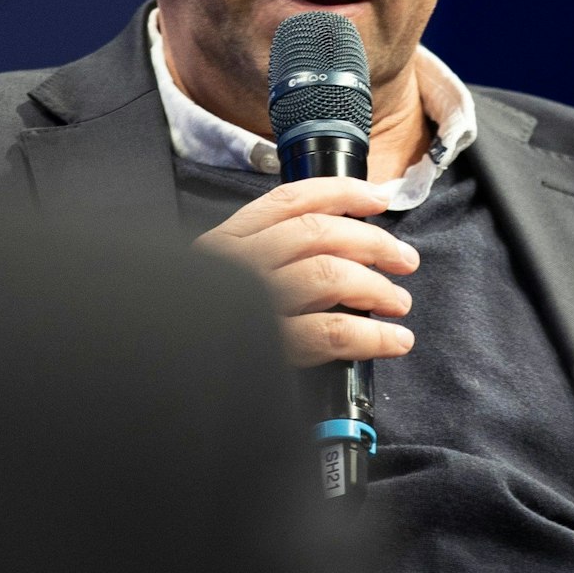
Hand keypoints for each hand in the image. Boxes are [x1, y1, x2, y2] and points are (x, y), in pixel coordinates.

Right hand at [195, 177, 418, 366]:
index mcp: (227, 241)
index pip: (291, 200)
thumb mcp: (225, 278)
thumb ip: (268, 258)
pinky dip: (372, 336)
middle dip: (373, 243)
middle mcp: (237, 264)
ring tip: (398, 303)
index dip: (342, 194)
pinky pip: (331, 332)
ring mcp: (249, 304)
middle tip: (405, 261)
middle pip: (318, 234)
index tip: (379, 199)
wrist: (168, 378)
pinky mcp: (265, 347)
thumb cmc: (204, 329)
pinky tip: (393, 340)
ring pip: (329, 275)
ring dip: (377, 287)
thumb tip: (342, 250)